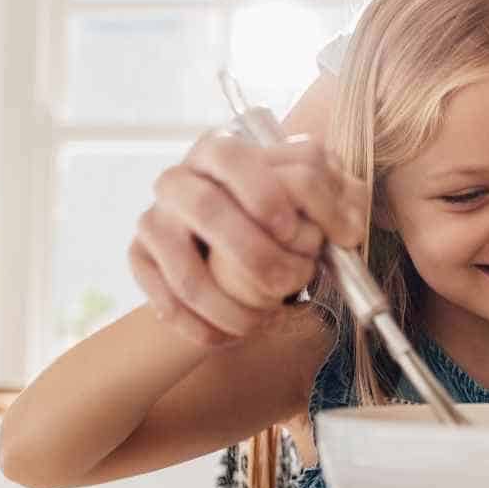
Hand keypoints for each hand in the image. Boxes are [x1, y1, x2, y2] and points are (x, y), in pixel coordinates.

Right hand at [129, 132, 367, 344]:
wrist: (229, 249)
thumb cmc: (282, 220)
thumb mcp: (317, 201)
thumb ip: (340, 203)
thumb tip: (349, 229)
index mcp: (223, 150)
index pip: (240, 160)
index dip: (274, 196)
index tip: (314, 234)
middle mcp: (181, 178)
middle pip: (207, 209)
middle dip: (255, 255)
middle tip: (292, 282)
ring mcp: (155, 219)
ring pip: (185, 270)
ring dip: (231, 306)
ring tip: (266, 320)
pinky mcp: (139, 257)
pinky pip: (166, 301)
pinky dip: (202, 327)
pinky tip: (229, 337)